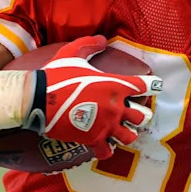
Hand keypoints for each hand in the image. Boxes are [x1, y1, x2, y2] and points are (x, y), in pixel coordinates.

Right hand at [23, 35, 161, 158]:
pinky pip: (108, 151)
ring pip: (129, 136)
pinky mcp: (92, 139)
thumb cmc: (55, 75)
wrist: (36, 99)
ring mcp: (106, 125)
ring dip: (126, 133)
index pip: (145, 86)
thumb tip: (102, 39)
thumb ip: (89, 45)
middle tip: (128, 113)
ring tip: (118, 130)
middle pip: (142, 116)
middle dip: (137, 115)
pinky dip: (107, 149)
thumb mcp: (72, 53)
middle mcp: (115, 107)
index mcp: (115, 85)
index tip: (154, 86)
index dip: (152, 86)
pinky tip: (102, 144)